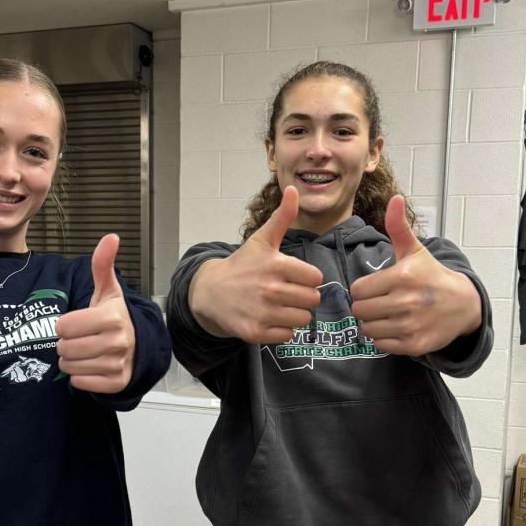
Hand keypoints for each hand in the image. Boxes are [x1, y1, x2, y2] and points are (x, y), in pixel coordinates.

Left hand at [55, 234, 135, 392]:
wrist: (139, 347)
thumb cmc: (115, 317)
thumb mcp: (108, 291)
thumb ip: (102, 265)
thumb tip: (111, 237)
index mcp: (112, 317)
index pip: (63, 326)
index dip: (65, 325)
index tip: (78, 323)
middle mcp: (117, 341)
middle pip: (64, 348)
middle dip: (67, 344)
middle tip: (81, 339)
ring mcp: (117, 364)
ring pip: (69, 367)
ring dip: (71, 361)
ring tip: (85, 352)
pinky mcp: (116, 383)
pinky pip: (79, 383)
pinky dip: (80, 377)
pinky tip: (92, 367)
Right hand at [188, 186, 322, 342]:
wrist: (210, 292)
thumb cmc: (242, 265)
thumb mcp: (261, 240)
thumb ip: (282, 217)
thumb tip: (294, 189)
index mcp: (276, 265)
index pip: (315, 278)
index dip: (307, 278)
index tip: (293, 277)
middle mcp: (270, 289)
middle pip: (312, 300)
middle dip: (303, 297)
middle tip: (287, 293)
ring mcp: (262, 312)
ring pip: (303, 320)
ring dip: (294, 315)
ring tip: (280, 306)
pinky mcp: (255, 332)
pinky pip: (287, 335)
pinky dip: (281, 330)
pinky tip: (269, 318)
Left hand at [349, 195, 481, 356]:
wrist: (463, 304)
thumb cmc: (431, 275)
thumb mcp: (414, 250)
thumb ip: (398, 227)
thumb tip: (394, 198)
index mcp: (402, 277)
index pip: (358, 290)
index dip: (363, 289)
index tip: (375, 288)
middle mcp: (406, 302)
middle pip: (360, 311)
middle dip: (365, 307)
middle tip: (379, 302)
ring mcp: (410, 325)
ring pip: (368, 329)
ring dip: (372, 323)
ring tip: (386, 315)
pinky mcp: (415, 344)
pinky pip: (381, 344)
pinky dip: (383, 338)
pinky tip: (395, 327)